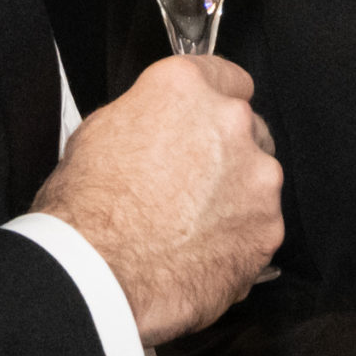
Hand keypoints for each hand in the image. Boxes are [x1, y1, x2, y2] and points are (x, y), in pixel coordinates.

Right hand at [32, 55, 281, 344]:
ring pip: (258, 179)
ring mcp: (258, 177)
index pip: (226, 76)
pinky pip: (260, 227)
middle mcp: (230, 123)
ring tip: (190, 228)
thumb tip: (155, 126)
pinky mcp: (268, 227)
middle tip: (189, 184)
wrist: (99, 279)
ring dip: (235, 196)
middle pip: (246, 129)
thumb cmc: (86, 212)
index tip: (209, 119)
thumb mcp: (98, 135)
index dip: (215, 101)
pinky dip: (240, 238)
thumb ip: (145, 118)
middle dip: (226, 152)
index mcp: (184, 89)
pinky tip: (201, 254)